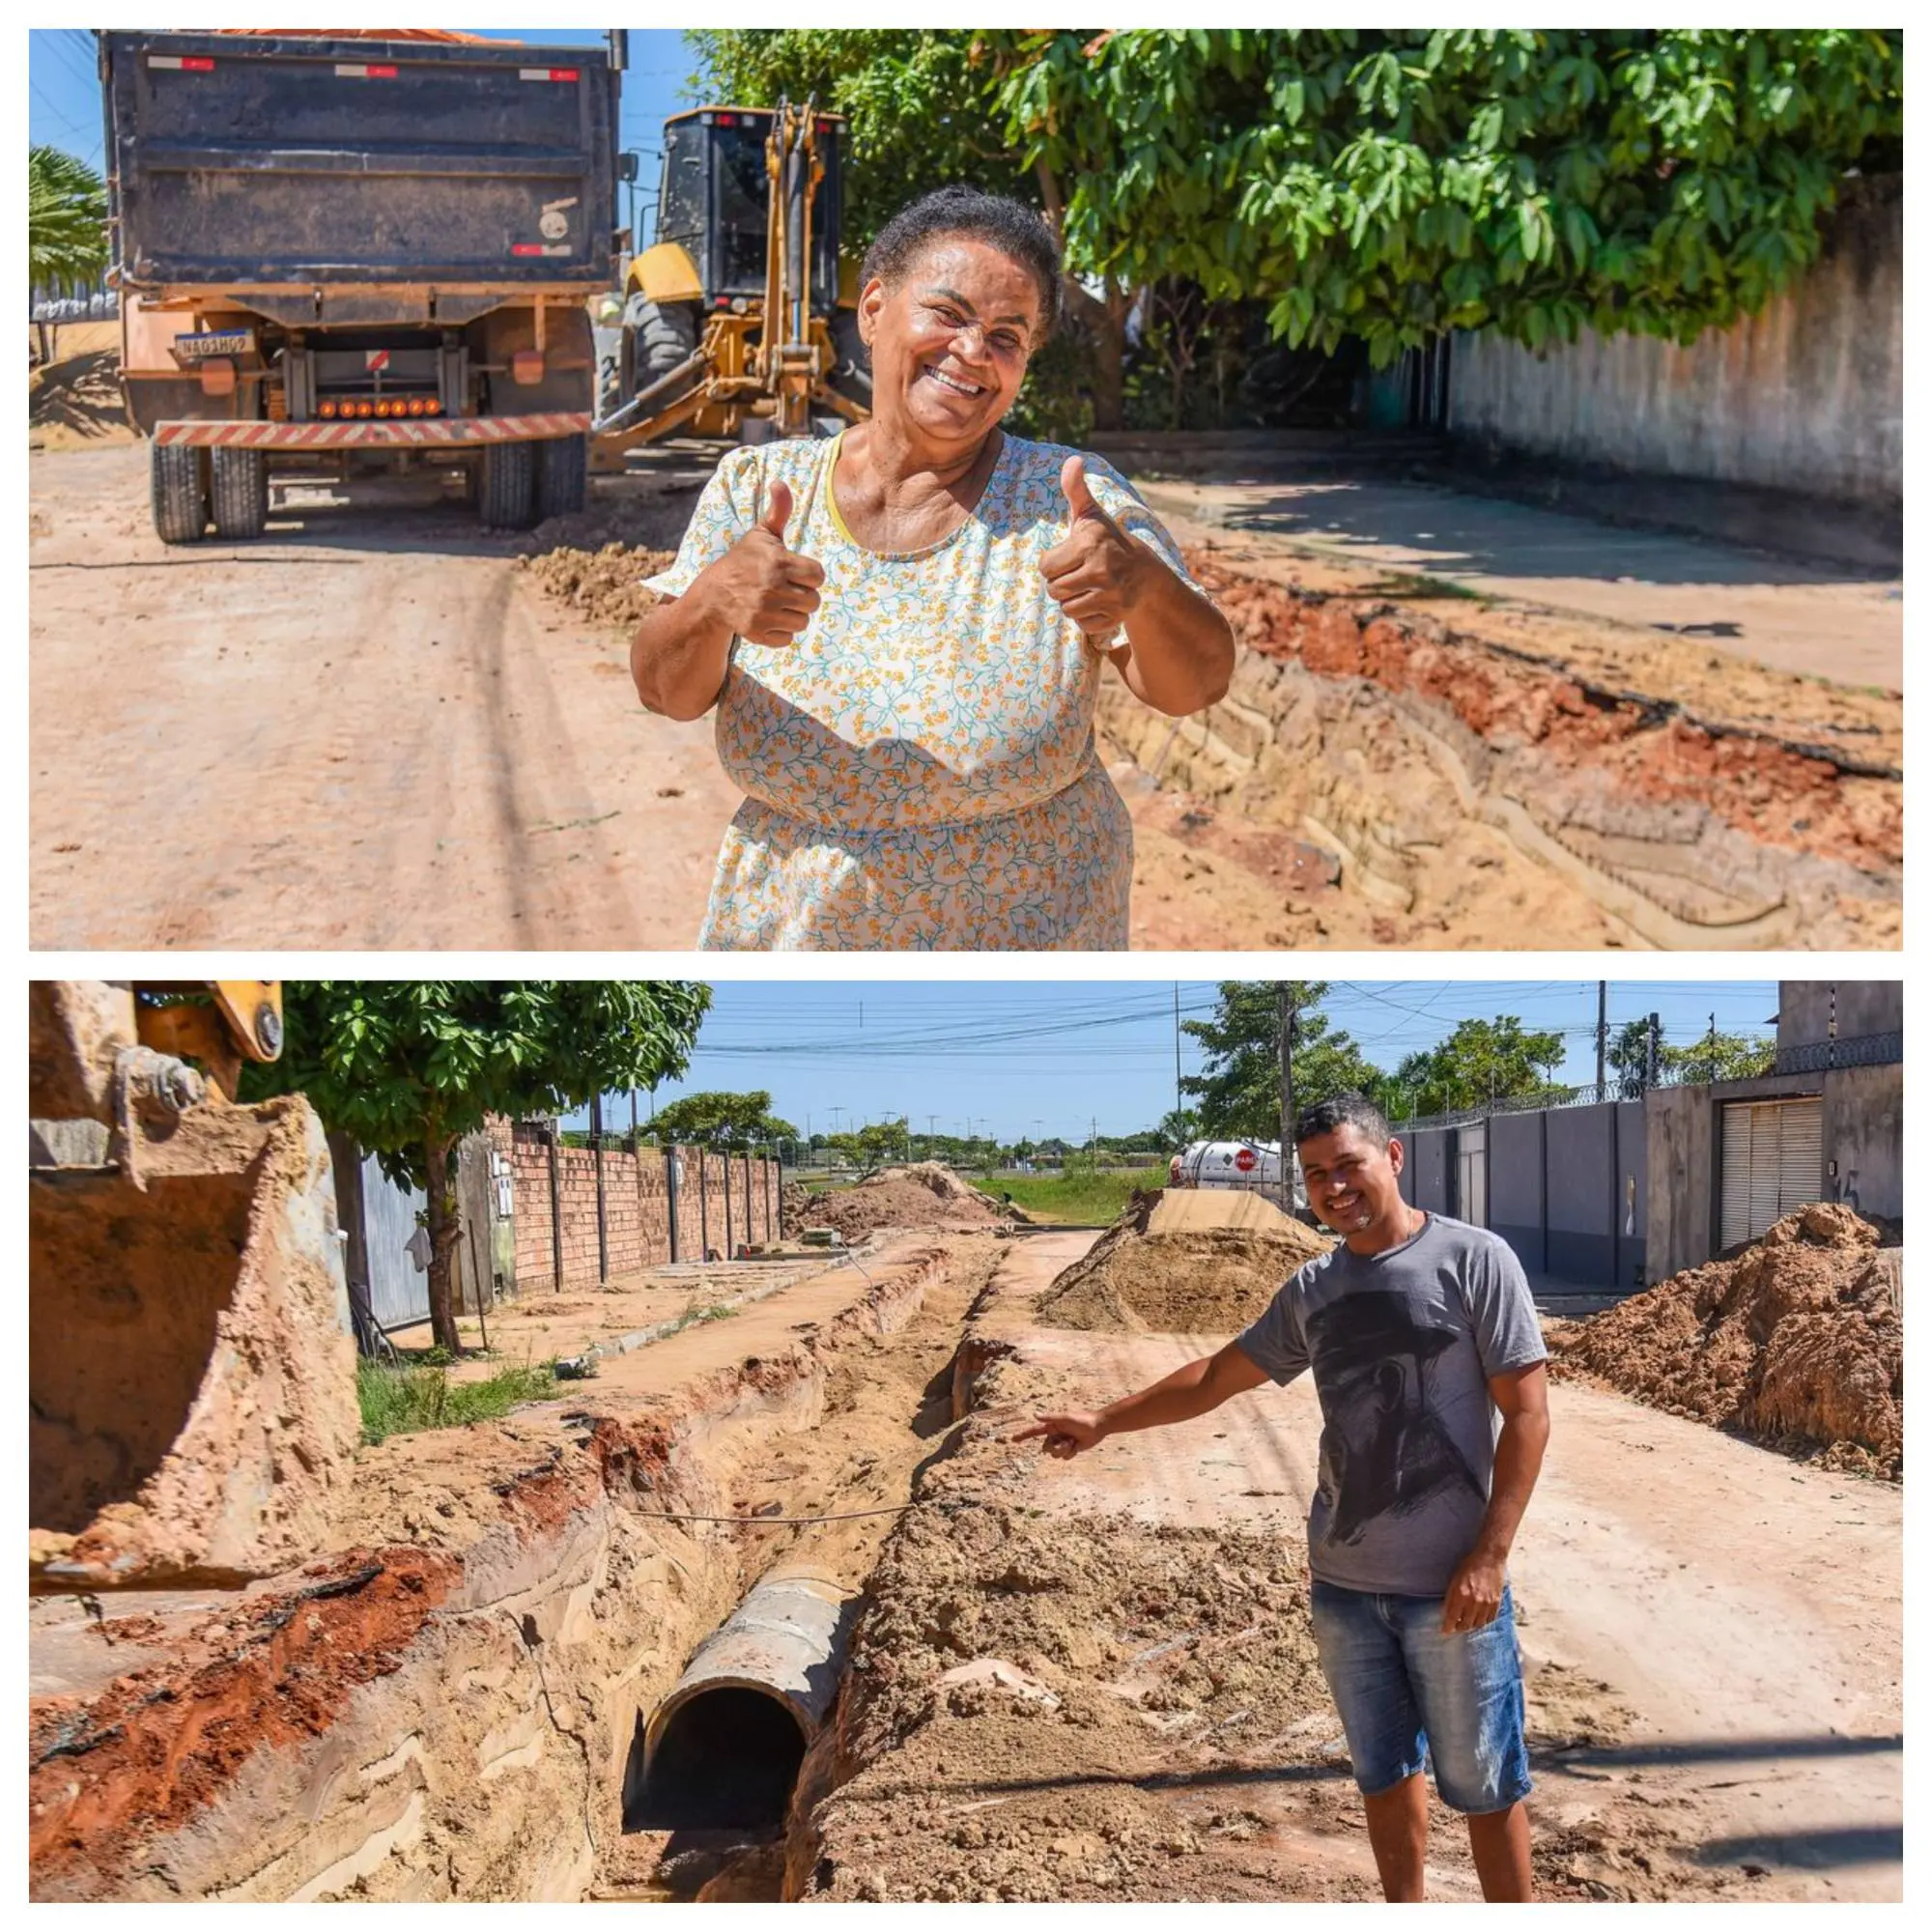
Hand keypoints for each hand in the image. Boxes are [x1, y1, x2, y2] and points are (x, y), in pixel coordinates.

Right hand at [703, 480, 824, 646]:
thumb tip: (779, 482)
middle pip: (814, 601)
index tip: (792, 573)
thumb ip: (778, 511)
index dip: (807, 575)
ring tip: (776, 604)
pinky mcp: (757, 633)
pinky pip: (788, 639)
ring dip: (793, 615)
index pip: (818, 576)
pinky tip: (768, 619)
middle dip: (801, 596)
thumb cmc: (743, 562)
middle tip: (783, 590)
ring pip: (803, 622)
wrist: (712, 595)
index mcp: (779, 562)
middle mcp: (772, 588)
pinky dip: (780, 632)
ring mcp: (764, 612)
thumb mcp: (760, 535)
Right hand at [1013, 1409, 1107, 1458]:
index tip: (1012, 1439)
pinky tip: (1078, 1445)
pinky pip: (1065, 1457)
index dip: (1023, 1436)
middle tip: (1067, 1440)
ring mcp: (1062, 1443)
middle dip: (1055, 1447)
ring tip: (1073, 1442)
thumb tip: (1035, 1415)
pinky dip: (1071, 1453)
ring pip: (1055, 1455)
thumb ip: (1050, 1417)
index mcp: (1051, 1426)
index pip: (1034, 1432)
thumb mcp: (1065, 1417)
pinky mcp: (1070, 1449)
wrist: (1097, 1426)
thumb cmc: (1081, 1419)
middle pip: (1046, 1448)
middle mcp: (1055, 1435)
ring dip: (1064, 1450)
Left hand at [1040, 456, 1148, 642]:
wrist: (1146, 573)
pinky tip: (1099, 602)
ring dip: (1072, 601)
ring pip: (1067, 610)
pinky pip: (1083, 625)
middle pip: (1054, 590)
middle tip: (1079, 574)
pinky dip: (1087, 617)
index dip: (1053, 564)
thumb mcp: (1091, 514)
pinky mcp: (1116, 616)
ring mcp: (1111, 596)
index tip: (1069, 557)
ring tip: (1088, 587)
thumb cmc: (1108, 540)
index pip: (1045, 567)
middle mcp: (1101, 570)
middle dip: (1062, 584)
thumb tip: (1073, 460)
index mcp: (1089, 544)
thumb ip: (1076, 489)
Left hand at [1440, 1548, 1506, 1632]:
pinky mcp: (1496, 1602)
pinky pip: (1489, 1619)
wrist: (1489, 1558)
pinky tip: (1479, 1618)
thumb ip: (1450, 1597)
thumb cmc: (1469, 1566)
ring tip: (1466, 1622)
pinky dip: (1483, 1621)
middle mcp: (1474, 1601)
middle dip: (1459, 1627)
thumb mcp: (1454, 1579)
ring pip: (1478, 1624)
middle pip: (1466, 1624)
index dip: (1447, 1626)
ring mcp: (1487, 1603)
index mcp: (1461, 1594)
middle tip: (1455, 1626)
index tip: (1444, 1631)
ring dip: (1471, 1625)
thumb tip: (1446, 1613)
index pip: (1452, 1617)